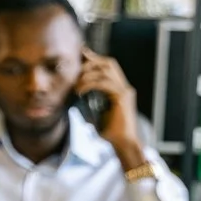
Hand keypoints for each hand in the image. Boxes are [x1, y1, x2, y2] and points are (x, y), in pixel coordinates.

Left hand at [76, 48, 146, 168]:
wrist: (122, 143)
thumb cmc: (109, 130)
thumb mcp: (96, 110)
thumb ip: (91, 99)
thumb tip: (76, 92)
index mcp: (118, 88)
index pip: (107, 66)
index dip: (94, 58)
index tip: (78, 56)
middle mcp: (124, 87)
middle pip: (109, 63)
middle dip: (91, 62)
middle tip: (75, 69)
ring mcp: (125, 91)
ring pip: (106, 71)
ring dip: (87, 75)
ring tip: (75, 85)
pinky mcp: (122, 98)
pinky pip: (105, 84)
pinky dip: (90, 84)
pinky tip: (80, 91)